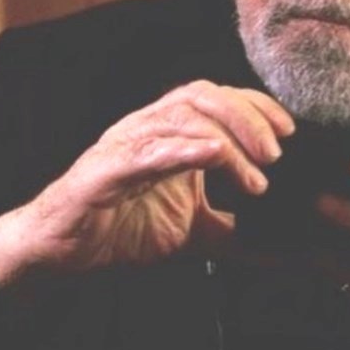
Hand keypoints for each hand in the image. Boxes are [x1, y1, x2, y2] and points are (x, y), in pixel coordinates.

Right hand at [0, 82, 293, 286]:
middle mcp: (148, 129)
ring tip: (255, 171)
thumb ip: (234, 233)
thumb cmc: (120, 230)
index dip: (255, 106)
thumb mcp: (192, 232)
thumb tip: (282, 247)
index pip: (218, 98)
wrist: (61, 254)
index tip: (289, 131)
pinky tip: (211, 155)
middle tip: (276, 153)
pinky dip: (180, 149)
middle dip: (247, 117)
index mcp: (169, 134)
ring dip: (225, 137)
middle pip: (203, 95)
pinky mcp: (102, 171)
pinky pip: (143, 151)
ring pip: (178, 117)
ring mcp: (125, 145)